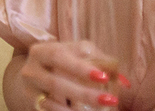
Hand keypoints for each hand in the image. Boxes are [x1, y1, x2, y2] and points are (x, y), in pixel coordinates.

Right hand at [12, 40, 130, 109]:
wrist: (30, 75)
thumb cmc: (59, 62)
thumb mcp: (73, 55)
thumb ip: (98, 61)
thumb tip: (124, 81)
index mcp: (43, 51)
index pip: (61, 56)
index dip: (82, 67)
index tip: (104, 77)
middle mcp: (32, 69)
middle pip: (56, 82)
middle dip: (83, 93)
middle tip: (108, 100)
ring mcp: (30, 88)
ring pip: (53, 101)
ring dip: (77, 108)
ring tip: (99, 110)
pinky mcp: (31, 102)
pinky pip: (49, 110)